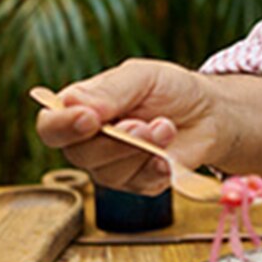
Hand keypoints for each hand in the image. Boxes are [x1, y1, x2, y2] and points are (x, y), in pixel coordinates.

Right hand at [35, 58, 223, 194]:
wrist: (209, 111)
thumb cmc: (169, 89)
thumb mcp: (141, 76)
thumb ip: (110, 90)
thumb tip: (76, 106)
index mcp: (80, 109)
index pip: (51, 126)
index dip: (64, 126)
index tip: (90, 119)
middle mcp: (89, 142)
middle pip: (80, 155)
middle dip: (117, 140)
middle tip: (144, 124)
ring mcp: (111, 166)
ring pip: (108, 173)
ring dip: (142, 150)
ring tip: (166, 128)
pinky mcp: (137, 184)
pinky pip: (139, 185)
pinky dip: (158, 167)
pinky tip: (169, 153)